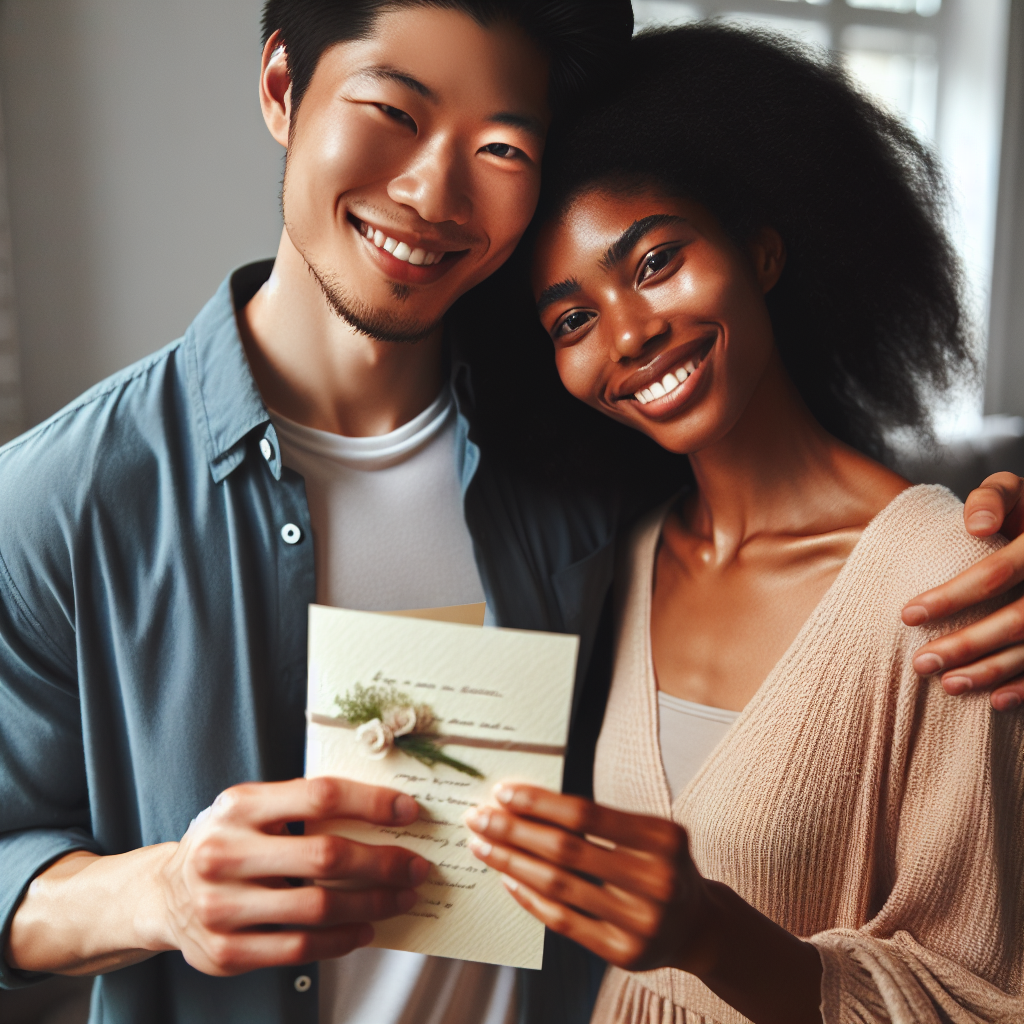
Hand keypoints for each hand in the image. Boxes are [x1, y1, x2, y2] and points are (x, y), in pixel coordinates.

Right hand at [7, 776, 428, 976]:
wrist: (162, 894)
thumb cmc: (228, 842)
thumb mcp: (251, 809)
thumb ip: (302, 805)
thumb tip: (384, 810)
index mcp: (239, 806)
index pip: (319, 795)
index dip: (370, 802)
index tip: (409, 811)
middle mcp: (225, 853)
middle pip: (325, 855)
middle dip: (382, 863)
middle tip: (416, 867)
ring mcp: (221, 906)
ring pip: (319, 907)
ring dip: (372, 904)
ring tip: (399, 899)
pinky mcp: (225, 951)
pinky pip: (300, 948)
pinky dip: (341, 939)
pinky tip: (364, 929)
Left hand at [465, 784, 821, 1023]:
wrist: (697, 926)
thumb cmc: (662, 866)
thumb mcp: (650, 834)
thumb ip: (601, 821)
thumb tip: (528, 803)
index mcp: (664, 839)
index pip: (587, 815)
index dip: (540, 803)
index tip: (504, 793)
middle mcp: (658, 881)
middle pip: (567, 850)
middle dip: (515, 831)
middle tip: (479, 817)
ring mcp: (641, 922)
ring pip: (559, 886)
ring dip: (512, 862)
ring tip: (483, 845)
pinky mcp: (624, 954)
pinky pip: (563, 921)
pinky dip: (530, 898)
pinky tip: (507, 878)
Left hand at [902, 473, 1023, 710]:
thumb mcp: (1016, 490)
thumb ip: (993, 498)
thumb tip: (974, 525)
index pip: (996, 573)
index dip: (952, 595)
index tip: (906, 615)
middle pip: (1017, 619)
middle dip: (968, 644)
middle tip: (920, 662)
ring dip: (993, 671)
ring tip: (949, 684)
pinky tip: (997, 701)